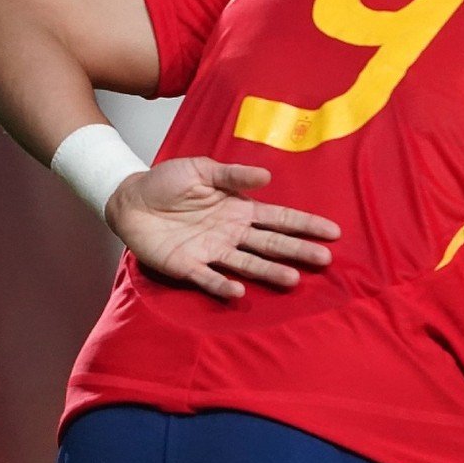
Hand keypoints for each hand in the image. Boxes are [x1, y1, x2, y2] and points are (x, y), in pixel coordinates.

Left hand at [104, 157, 340, 299]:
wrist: (130, 199)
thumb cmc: (168, 182)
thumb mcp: (201, 169)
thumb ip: (232, 175)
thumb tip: (267, 177)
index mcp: (240, 210)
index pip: (280, 218)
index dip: (305, 225)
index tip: (332, 232)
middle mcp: (233, 234)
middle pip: (271, 244)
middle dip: (298, 251)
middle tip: (324, 259)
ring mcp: (212, 252)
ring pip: (247, 264)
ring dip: (268, 272)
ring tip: (292, 279)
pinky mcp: (188, 266)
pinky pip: (208, 278)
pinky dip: (222, 286)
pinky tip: (238, 292)